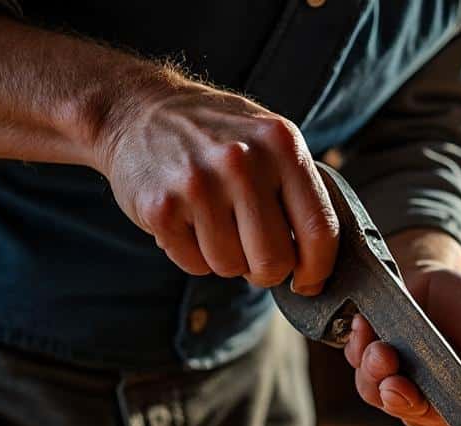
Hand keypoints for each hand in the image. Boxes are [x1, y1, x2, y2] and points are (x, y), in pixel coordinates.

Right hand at [94, 74, 338, 293]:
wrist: (137, 109)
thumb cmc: (217, 133)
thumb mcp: (270, 140)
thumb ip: (301, 191)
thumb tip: (322, 263)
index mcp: (282, 144)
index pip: (320, 230)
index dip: (318, 269)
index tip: (309, 282)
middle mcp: (242, 161)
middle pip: (274, 260)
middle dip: (267, 271)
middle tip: (255, 255)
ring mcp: (198, 184)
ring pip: (231, 267)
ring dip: (227, 259)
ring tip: (215, 224)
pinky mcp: (161, 207)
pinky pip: (194, 264)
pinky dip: (194, 255)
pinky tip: (188, 222)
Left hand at [344, 230, 460, 425]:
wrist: (435, 283)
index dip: (454, 415)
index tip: (443, 400)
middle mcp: (443, 409)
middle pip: (423, 417)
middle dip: (405, 399)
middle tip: (394, 383)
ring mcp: (407, 393)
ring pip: (388, 399)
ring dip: (378, 374)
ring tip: (379, 347)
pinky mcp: (376, 377)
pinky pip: (364, 377)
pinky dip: (360, 352)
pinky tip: (365, 328)